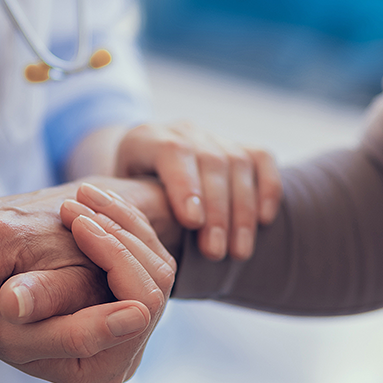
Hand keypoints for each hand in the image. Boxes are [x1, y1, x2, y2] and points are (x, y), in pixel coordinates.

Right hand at [0, 183, 174, 382]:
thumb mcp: (6, 314)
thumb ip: (29, 304)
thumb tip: (18, 303)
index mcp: (98, 374)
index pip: (138, 304)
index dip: (114, 258)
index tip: (80, 222)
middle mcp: (124, 361)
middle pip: (154, 284)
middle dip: (119, 235)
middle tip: (80, 197)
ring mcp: (133, 334)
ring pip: (155, 264)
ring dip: (121, 221)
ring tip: (82, 193)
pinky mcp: (131, 305)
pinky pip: (145, 254)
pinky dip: (121, 221)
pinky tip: (91, 197)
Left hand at [114, 121, 281, 261]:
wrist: (144, 177)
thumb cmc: (128, 203)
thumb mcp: (115, 203)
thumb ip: (122, 213)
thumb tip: (129, 242)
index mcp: (145, 139)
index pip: (172, 151)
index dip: (185, 184)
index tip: (192, 222)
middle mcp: (183, 131)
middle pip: (210, 161)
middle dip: (217, 211)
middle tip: (214, 252)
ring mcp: (213, 137)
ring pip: (238, 163)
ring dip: (242, 211)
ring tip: (238, 252)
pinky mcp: (240, 146)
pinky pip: (262, 159)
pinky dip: (267, 188)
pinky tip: (264, 220)